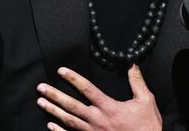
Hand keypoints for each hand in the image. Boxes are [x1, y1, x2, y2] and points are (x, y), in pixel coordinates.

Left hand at [36, 64, 161, 130]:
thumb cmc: (147, 126)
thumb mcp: (146, 101)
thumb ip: (137, 81)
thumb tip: (132, 63)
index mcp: (109, 107)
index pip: (87, 89)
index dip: (73, 78)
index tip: (61, 71)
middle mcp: (97, 120)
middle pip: (71, 105)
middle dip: (55, 95)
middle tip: (41, 88)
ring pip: (68, 121)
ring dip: (53, 111)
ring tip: (40, 102)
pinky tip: (50, 125)